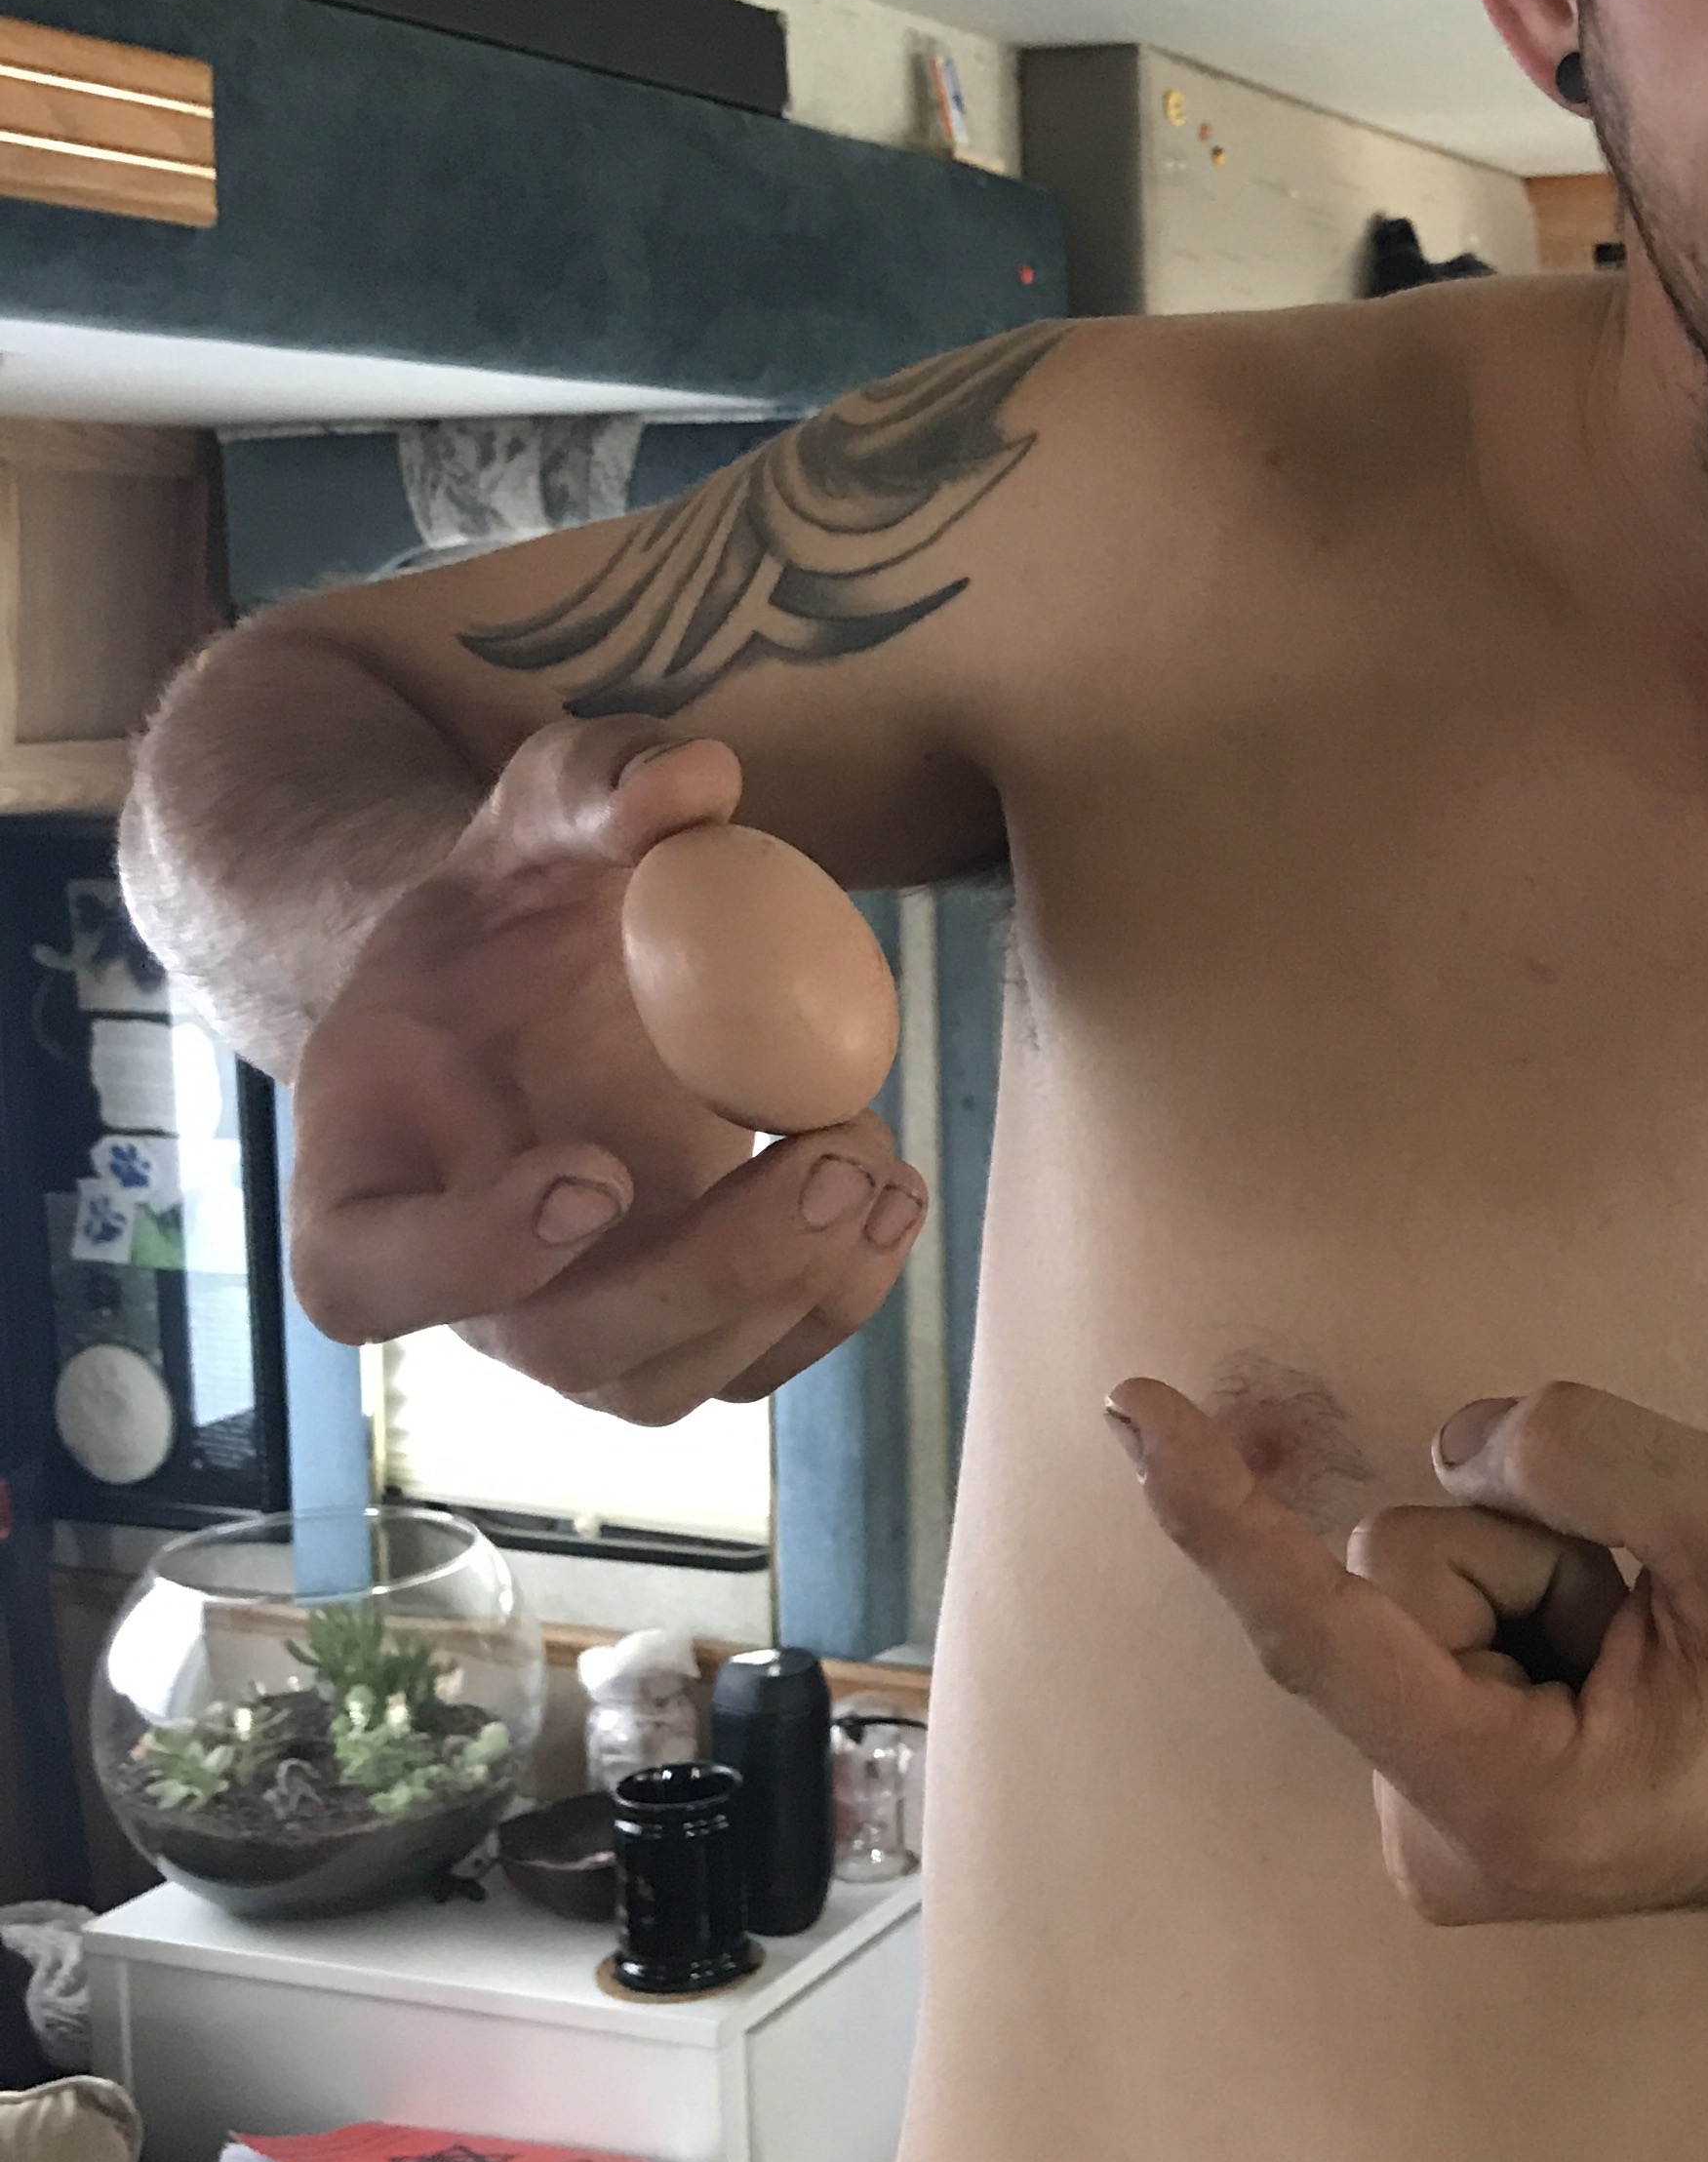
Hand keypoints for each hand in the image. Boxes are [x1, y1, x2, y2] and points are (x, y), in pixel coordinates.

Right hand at [289, 718, 924, 1412]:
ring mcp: (570, 1321)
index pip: (366, 1277)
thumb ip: (586, 785)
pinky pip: (753, 1364)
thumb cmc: (510, 906)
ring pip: (666, 1382)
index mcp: (361, 1179)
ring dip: (790, 1290)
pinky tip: (893, 1191)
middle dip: (709, 1272)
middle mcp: (458, 1286)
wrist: (542, 980)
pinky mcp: (677, 1327)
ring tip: (872, 1156)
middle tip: (822, 1157)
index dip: (469, 1257)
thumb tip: (693, 779)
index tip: (592, 1173)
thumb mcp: (531, 820)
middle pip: (562, 1345)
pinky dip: (839, 1298)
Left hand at [1110, 1374, 1707, 1923]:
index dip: (1219, 1514)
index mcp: (1501, 1798)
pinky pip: (1424, 1624)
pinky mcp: (1433, 1789)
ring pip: (1409, 1589)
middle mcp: (1430, 1835)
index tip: (1133, 1414)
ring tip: (1637, 1650)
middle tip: (1650, 1621)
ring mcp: (1425, 1824)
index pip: (1322, 1630)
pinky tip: (1602, 1666)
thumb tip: (1461, 1449)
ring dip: (1532, 1578)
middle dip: (1522, 1548)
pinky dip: (1518, 1607)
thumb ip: (1588, 1457)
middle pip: (1389, 1576)